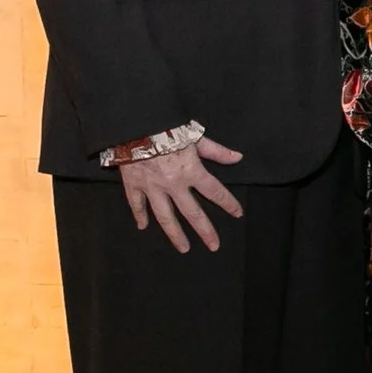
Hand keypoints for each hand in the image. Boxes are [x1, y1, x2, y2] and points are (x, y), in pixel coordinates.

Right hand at [118, 136, 244, 253]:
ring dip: (176, 234)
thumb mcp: (195, 136)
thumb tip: (237, 158)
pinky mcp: (134, 184)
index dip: (228, 203)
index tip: (238, 214)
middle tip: (213, 246)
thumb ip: (216, 151)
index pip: (215, 192)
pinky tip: (143, 226)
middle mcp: (173, 184)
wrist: (135, 124)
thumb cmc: (166, 128)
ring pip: (166, 217)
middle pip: (193, 213)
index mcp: (191, 171)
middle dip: (205, 231)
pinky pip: (136, 204)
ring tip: (184, 248)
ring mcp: (152, 187)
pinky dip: (139, 215)